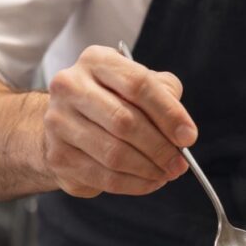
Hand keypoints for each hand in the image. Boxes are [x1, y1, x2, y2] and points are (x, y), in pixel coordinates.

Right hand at [43, 46, 196, 197]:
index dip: (168, 113)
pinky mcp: (57, 155)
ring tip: (167, 173)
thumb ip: (164, 95)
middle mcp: (70, 86)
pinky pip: (103, 176)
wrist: (65, 121)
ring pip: (114, 153)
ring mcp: (58, 122)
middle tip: (180, 163)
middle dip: (160, 147)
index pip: (138, 84)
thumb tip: (182, 131)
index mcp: (96, 61)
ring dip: (148, 169)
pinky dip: (134, 184)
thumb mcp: (140, 83)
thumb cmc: (112, 99)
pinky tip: (149, 181)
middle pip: (124, 121)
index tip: (188, 136)